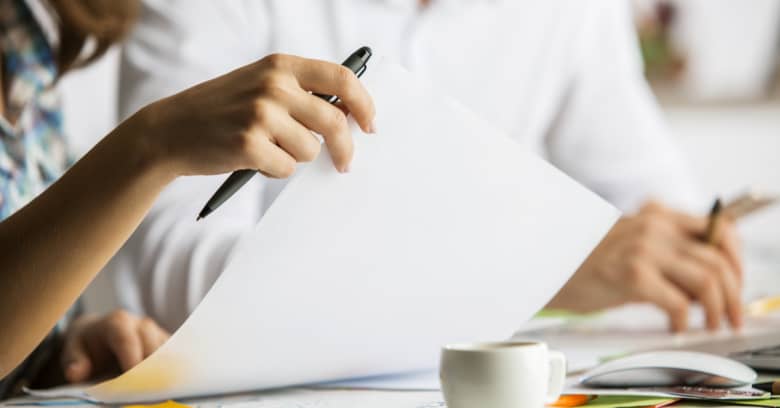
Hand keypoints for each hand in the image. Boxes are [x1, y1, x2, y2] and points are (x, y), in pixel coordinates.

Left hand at [61, 310, 168, 382]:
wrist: (99, 335)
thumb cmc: (86, 345)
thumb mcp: (73, 350)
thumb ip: (74, 360)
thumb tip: (76, 372)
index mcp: (118, 322)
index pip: (127, 340)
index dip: (131, 360)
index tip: (132, 382)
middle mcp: (142, 324)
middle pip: (152, 345)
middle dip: (150, 369)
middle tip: (146, 392)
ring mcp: (157, 333)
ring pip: (167, 352)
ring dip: (163, 372)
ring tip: (157, 393)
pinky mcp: (167, 345)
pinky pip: (174, 357)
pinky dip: (171, 372)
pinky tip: (164, 388)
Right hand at [134, 53, 375, 177]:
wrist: (170, 128)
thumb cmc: (222, 109)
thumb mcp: (260, 84)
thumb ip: (301, 93)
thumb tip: (348, 117)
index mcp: (280, 65)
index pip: (342, 77)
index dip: (363, 103)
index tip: (370, 125)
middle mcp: (273, 84)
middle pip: (334, 121)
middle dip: (344, 149)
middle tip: (344, 164)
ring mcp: (261, 114)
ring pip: (310, 150)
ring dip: (295, 158)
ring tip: (268, 149)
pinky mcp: (249, 144)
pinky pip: (286, 168)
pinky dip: (275, 171)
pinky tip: (253, 160)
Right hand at [547, 201, 742, 331]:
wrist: (545, 266)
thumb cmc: (585, 260)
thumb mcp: (630, 242)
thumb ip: (666, 249)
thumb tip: (709, 282)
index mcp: (657, 214)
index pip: (720, 228)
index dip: (736, 259)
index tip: (736, 285)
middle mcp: (654, 225)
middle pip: (719, 258)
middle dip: (733, 294)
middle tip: (730, 316)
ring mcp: (642, 248)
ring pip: (707, 279)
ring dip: (717, 309)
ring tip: (710, 324)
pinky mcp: (631, 274)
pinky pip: (679, 302)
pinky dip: (685, 320)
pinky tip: (675, 326)